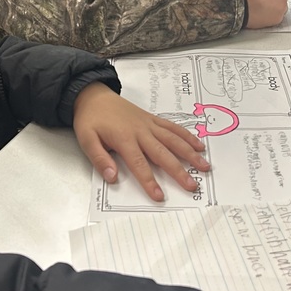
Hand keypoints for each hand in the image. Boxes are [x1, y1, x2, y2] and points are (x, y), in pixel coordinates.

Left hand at [72, 82, 209, 201]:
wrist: (94, 95)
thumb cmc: (90, 119)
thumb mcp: (86, 139)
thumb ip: (99, 159)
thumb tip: (112, 177)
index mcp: (124, 138)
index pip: (139, 164)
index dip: (149, 181)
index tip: (159, 195)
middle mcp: (140, 131)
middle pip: (163, 154)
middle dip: (178, 171)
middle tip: (192, 185)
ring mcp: (149, 124)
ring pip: (173, 140)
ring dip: (190, 153)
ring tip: (204, 166)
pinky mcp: (153, 119)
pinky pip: (173, 127)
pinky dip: (187, 136)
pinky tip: (198, 145)